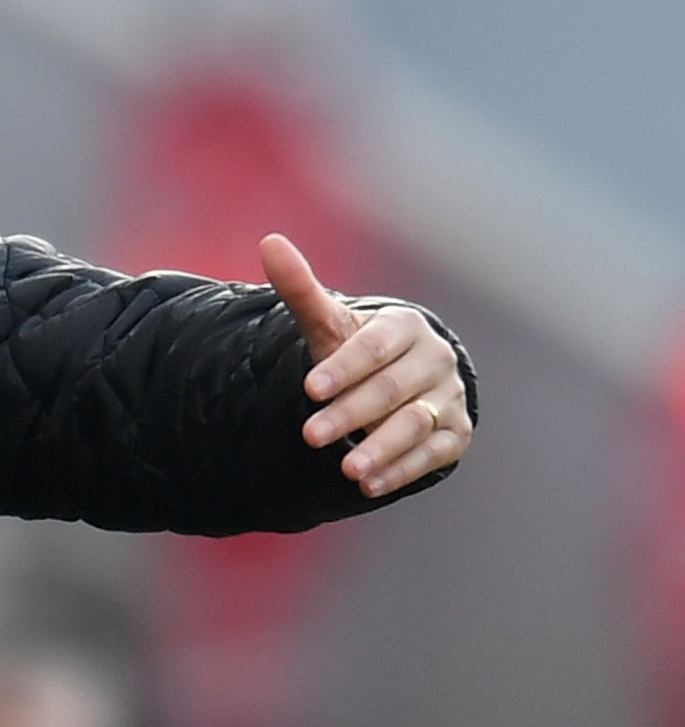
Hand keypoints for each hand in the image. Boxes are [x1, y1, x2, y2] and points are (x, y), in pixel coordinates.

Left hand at [260, 233, 470, 497]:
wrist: (398, 378)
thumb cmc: (356, 349)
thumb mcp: (330, 324)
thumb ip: (301, 288)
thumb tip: (268, 241)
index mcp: (405, 327)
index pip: (375, 347)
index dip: (343, 368)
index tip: (309, 388)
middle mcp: (435, 360)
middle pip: (392, 389)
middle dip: (351, 414)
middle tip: (309, 435)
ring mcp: (449, 398)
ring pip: (417, 424)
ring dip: (381, 448)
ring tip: (345, 470)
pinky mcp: (457, 433)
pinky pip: (434, 454)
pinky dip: (402, 470)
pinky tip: (369, 485)